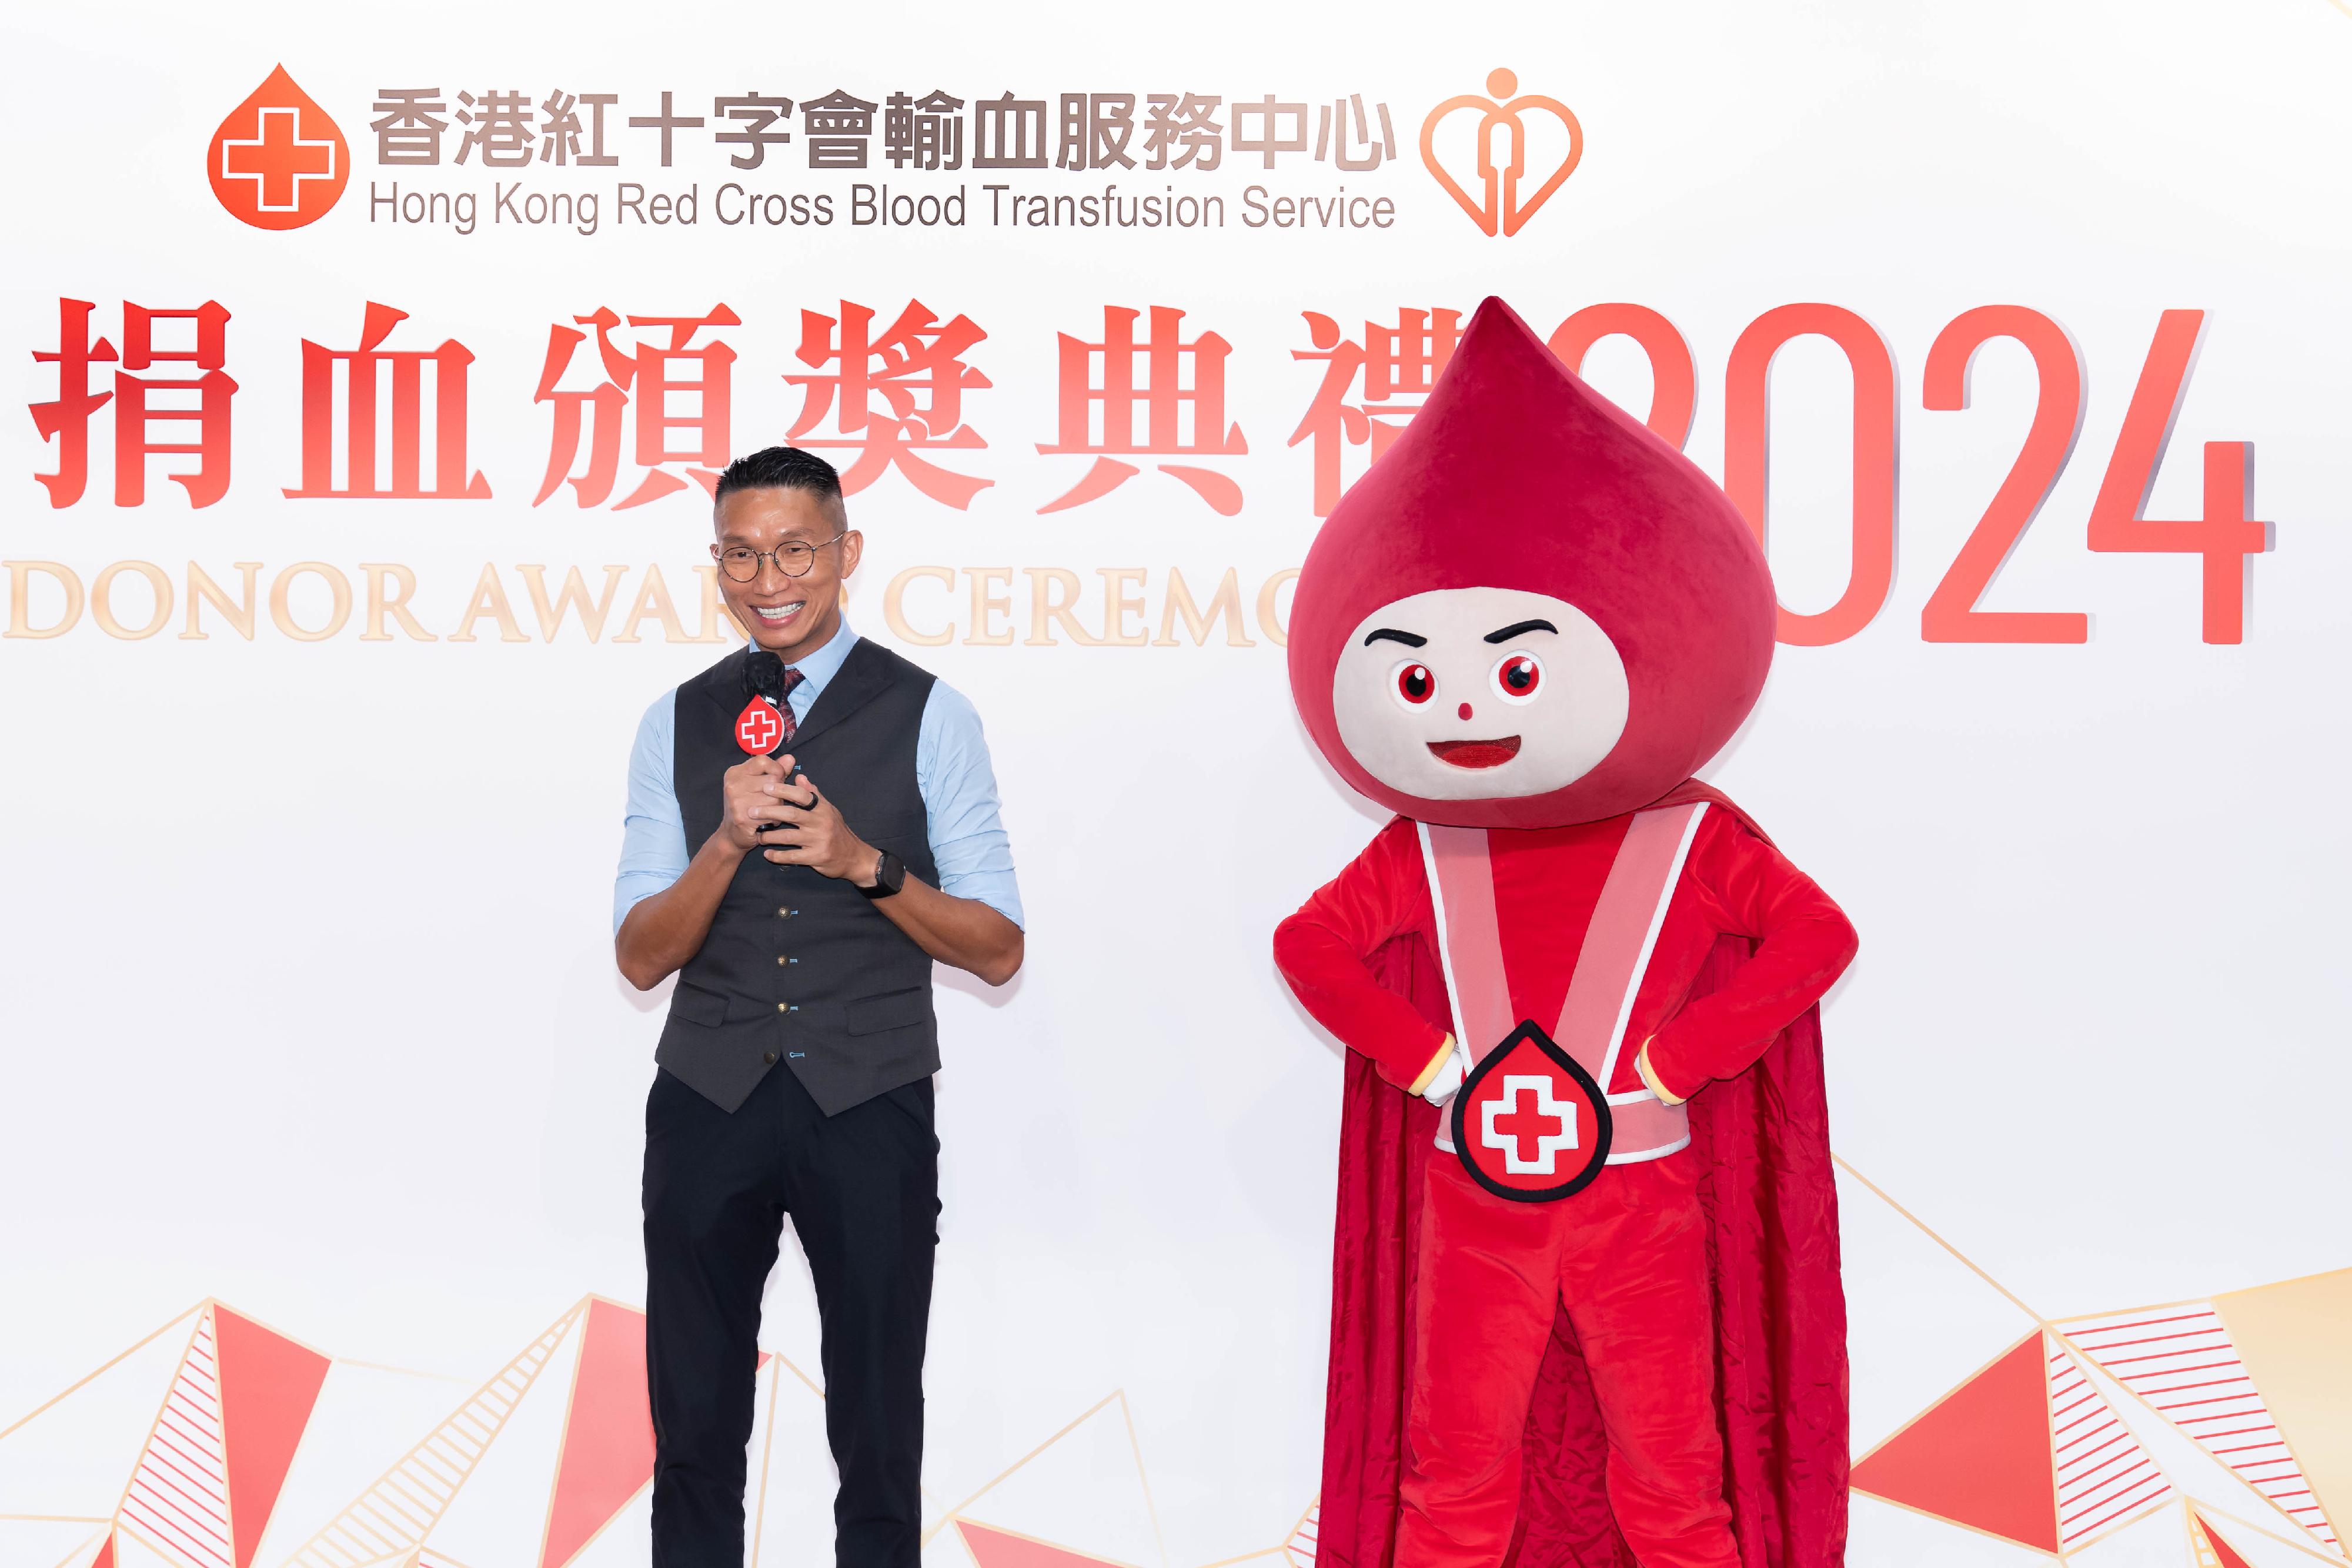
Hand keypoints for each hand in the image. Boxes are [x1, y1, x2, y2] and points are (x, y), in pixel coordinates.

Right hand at [718, 752, 801, 853]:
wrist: (731, 834)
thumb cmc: (748, 806)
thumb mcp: (757, 784)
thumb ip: (774, 770)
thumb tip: (790, 758)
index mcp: (735, 772)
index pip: (763, 761)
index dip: (776, 769)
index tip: (777, 779)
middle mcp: (733, 785)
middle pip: (773, 780)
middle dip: (779, 792)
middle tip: (772, 801)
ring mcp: (736, 802)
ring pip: (775, 799)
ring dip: (778, 808)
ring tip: (770, 812)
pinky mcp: (742, 818)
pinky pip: (772, 815)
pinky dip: (774, 820)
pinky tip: (767, 822)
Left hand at [758, 768, 879, 883]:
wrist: (854, 857)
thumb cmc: (837, 831)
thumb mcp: (829, 810)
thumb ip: (814, 794)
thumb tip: (799, 776)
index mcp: (822, 809)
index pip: (802, 795)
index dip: (783, 790)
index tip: (766, 786)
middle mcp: (821, 823)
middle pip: (791, 814)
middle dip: (770, 811)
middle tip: (752, 810)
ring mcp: (818, 841)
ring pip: (788, 836)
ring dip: (770, 836)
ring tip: (758, 835)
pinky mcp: (816, 857)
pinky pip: (792, 857)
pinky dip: (778, 855)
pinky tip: (767, 854)